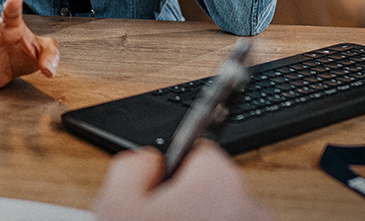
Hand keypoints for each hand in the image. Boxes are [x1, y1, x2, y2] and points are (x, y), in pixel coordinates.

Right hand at [92, 142, 271, 220]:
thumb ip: (132, 165)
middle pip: (214, 184)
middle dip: (189, 199)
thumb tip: (149, 159)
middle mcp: (249, 204)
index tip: (168, 182)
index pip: (200, 151)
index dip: (174, 170)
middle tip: (159, 219)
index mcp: (217, 181)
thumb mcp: (116, 203)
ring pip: (224, 212)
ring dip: (203, 218)